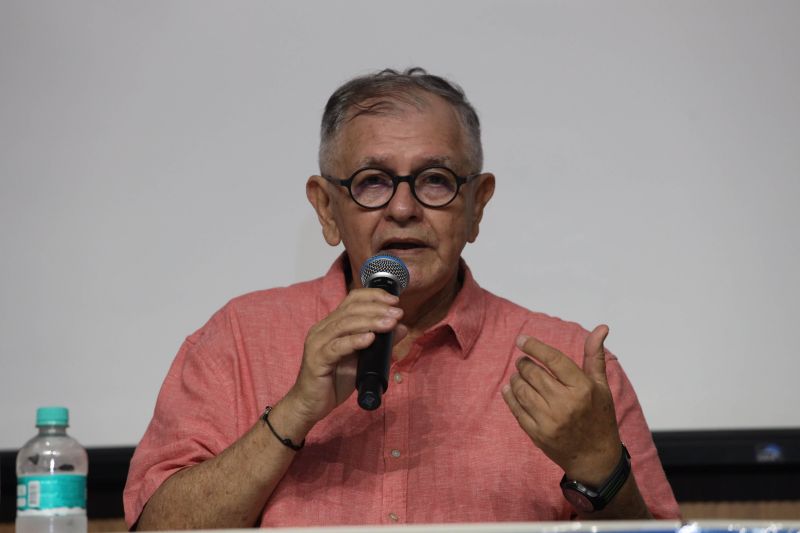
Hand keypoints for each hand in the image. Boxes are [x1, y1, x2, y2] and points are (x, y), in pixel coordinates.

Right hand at [285, 288, 407, 426]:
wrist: (311, 405)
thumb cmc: (335, 381)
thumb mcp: (363, 359)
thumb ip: (380, 343)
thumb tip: (402, 328)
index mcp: (332, 325)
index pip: (352, 300)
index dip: (373, 296)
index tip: (394, 301)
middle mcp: (322, 329)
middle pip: (350, 310)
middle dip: (377, 309)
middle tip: (397, 314)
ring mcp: (317, 343)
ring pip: (344, 325)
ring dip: (370, 322)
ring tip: (389, 324)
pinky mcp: (316, 360)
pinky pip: (336, 347)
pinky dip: (354, 341)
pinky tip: (370, 339)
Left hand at [502, 325, 620, 484]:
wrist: (595, 458)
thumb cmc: (599, 417)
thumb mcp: (601, 386)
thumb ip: (594, 356)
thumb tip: (601, 327)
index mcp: (583, 388)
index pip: (554, 360)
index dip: (535, 347)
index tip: (521, 339)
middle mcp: (565, 403)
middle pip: (534, 373)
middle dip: (524, 363)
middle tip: (523, 361)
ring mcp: (550, 420)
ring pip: (522, 390)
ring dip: (516, 378)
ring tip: (518, 374)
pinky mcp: (538, 434)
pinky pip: (517, 410)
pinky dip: (510, 396)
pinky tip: (509, 389)